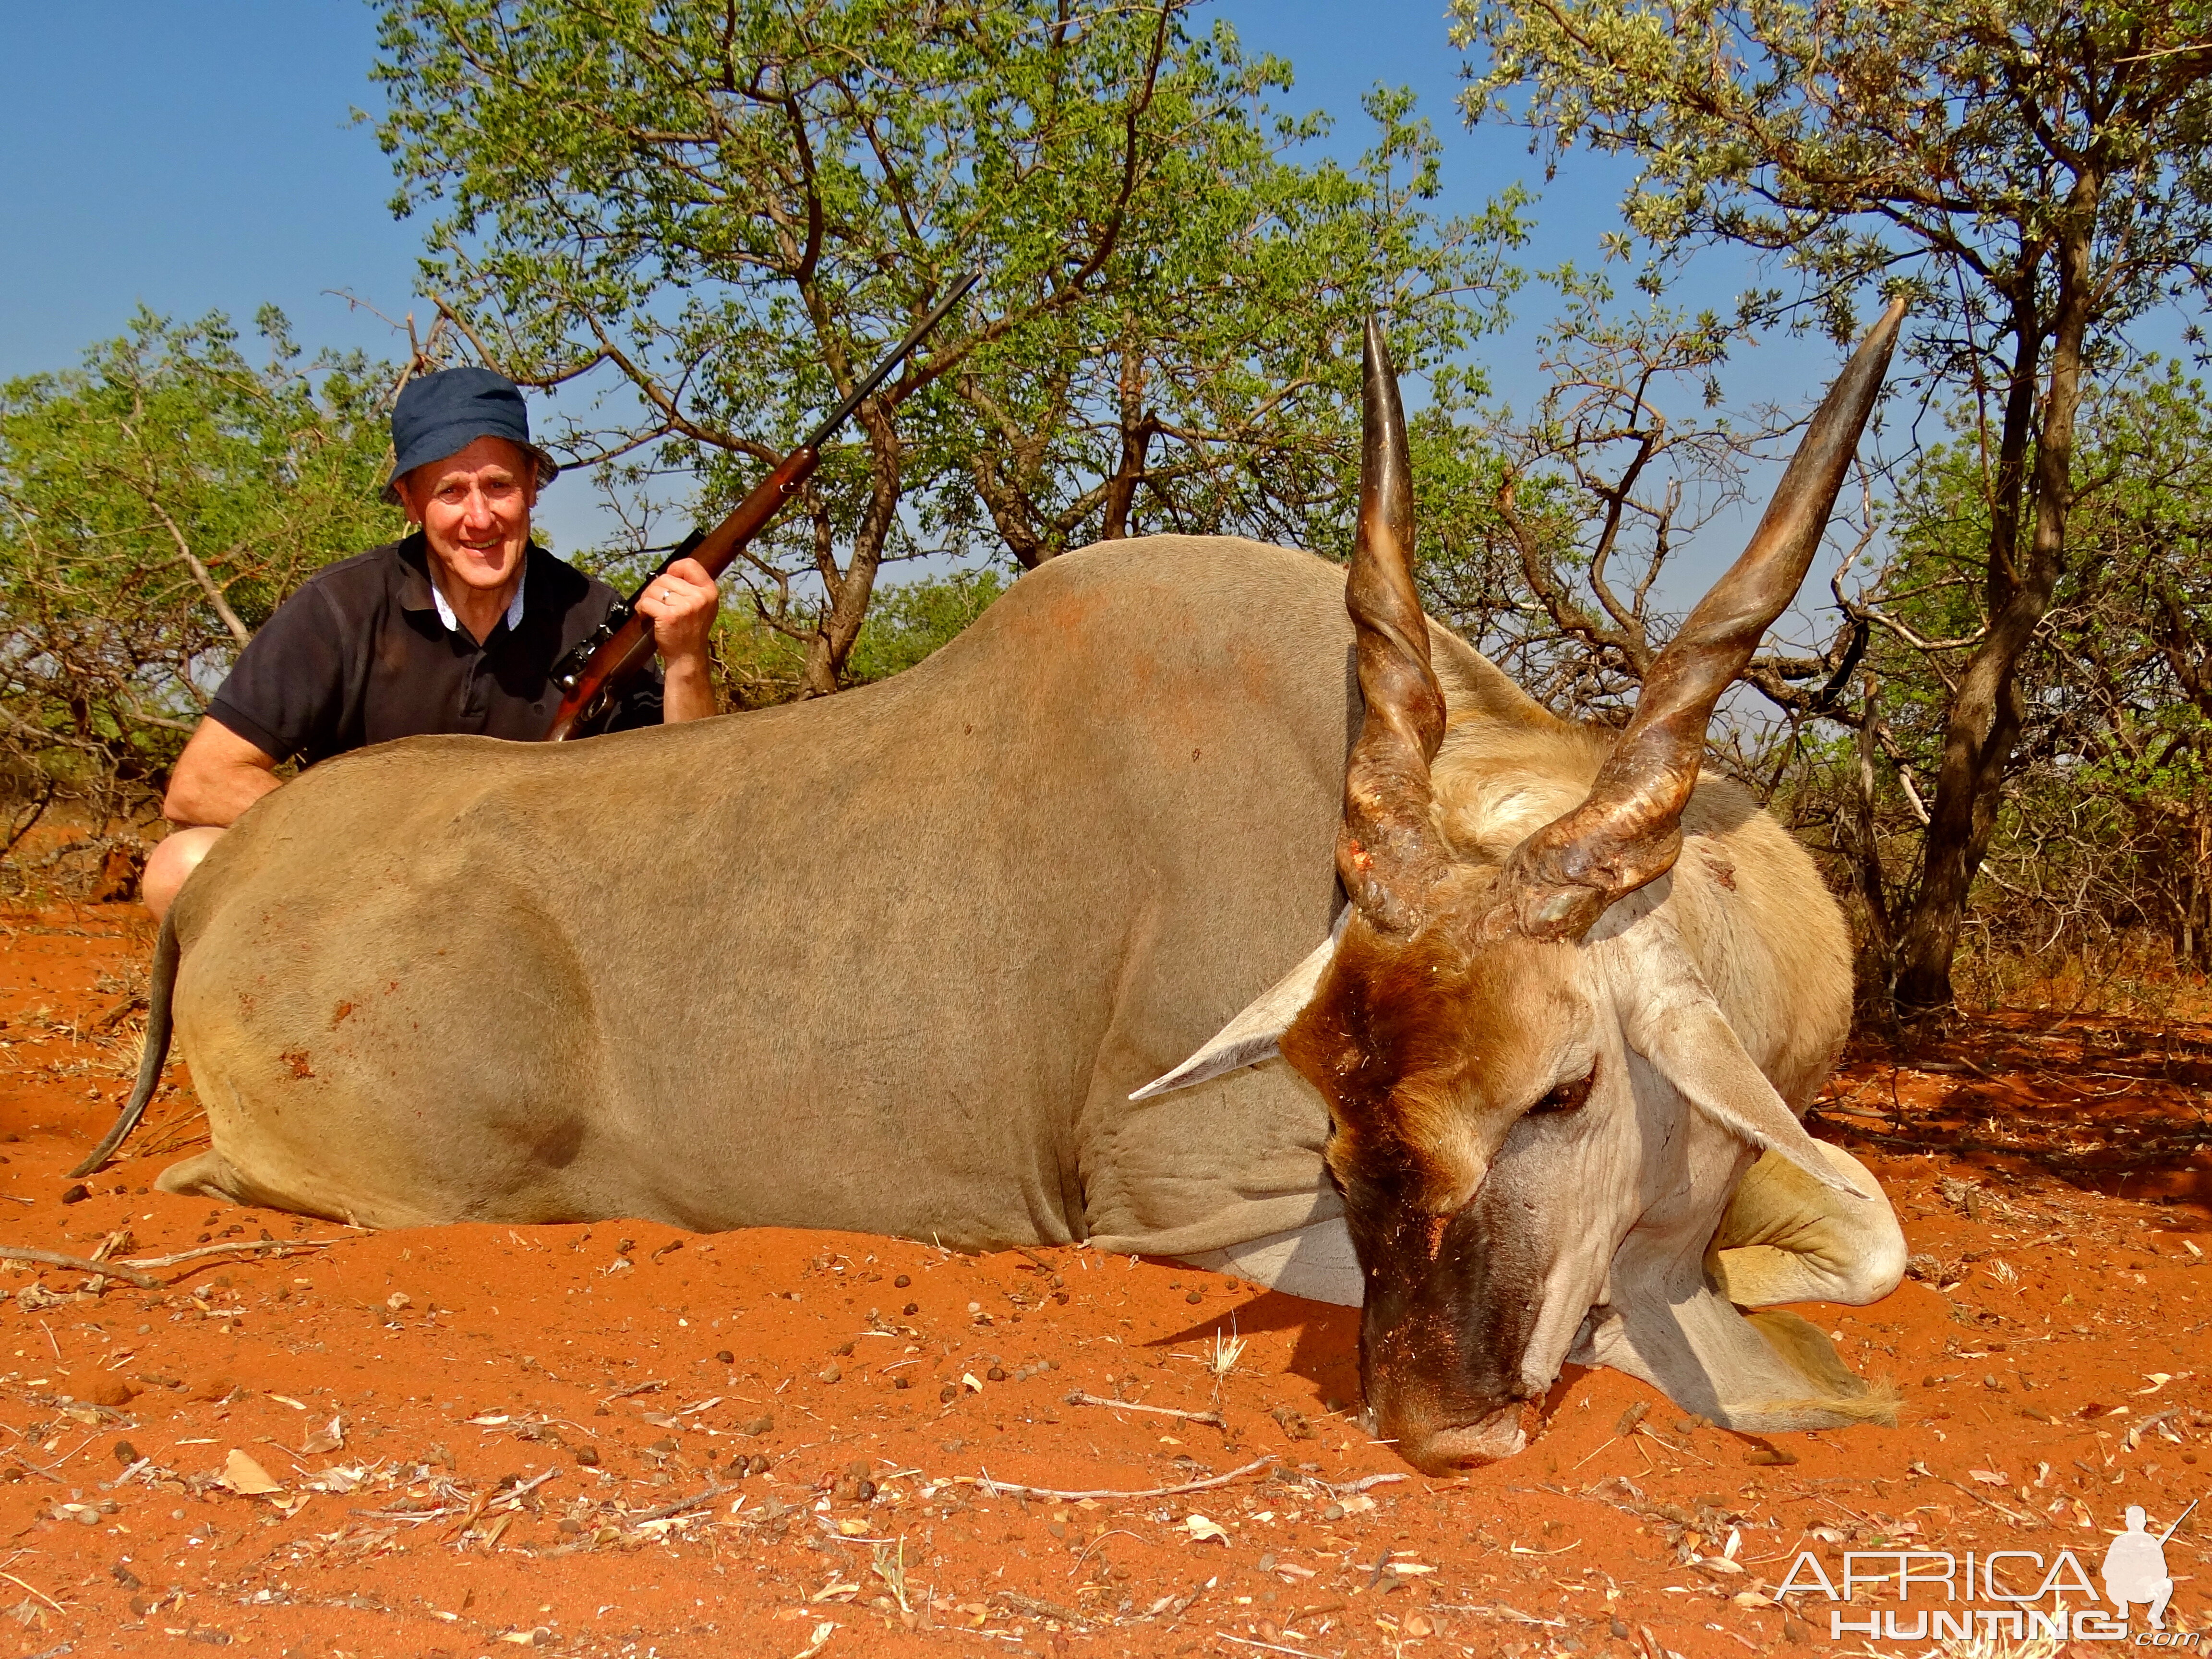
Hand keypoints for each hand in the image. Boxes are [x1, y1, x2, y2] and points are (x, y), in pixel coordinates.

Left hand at [633, 556, 719, 722]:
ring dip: (647, 600)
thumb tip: (670, 571)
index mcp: (709, 592)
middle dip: (655, 589)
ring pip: (654, 590)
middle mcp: (700, 598)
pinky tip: (646, 617)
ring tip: (650, 611)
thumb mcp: (701, 607)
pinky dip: (641, 609)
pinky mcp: (670, 616)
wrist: (687, 657)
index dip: (675, 569)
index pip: (690, 565)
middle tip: (655, 603)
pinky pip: (647, 602)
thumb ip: (692, 588)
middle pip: (666, 578)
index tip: (668, 579)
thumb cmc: (690, 631)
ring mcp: (686, 607)